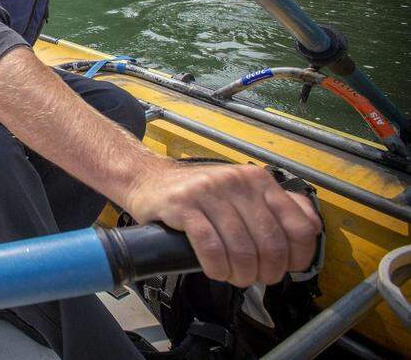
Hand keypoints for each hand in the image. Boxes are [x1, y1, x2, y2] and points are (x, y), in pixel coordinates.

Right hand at [124, 161, 321, 286]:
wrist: (147, 178)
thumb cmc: (197, 193)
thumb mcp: (240, 191)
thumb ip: (275, 206)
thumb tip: (310, 228)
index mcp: (258, 180)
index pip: (298, 225)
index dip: (297, 257)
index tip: (286, 269)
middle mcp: (237, 182)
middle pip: (270, 243)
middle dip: (266, 272)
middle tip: (254, 278)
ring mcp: (208, 191)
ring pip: (241, 249)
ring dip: (240, 274)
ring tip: (233, 277)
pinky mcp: (182, 204)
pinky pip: (210, 247)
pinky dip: (216, 267)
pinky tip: (214, 271)